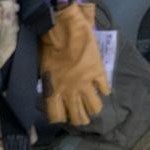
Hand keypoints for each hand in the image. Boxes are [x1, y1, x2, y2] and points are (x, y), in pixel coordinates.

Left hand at [39, 0, 108, 126]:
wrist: (64, 30)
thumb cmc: (49, 47)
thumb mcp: (44, 69)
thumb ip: (50, 84)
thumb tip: (55, 91)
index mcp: (54, 90)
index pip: (57, 115)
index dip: (61, 118)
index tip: (64, 117)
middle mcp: (70, 90)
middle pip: (77, 115)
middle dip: (81, 119)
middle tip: (83, 119)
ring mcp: (85, 83)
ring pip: (94, 106)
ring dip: (94, 108)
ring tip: (95, 109)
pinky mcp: (98, 73)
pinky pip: (104, 88)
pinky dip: (104, 91)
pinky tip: (103, 91)